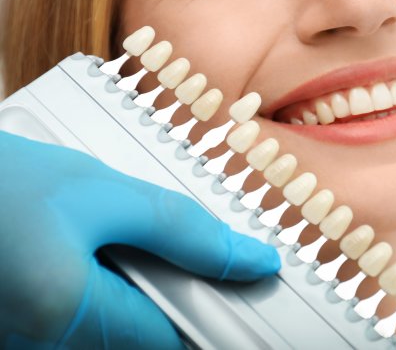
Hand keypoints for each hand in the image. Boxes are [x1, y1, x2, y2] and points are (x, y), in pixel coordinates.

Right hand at [0, 130, 280, 347]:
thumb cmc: (3, 183)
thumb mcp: (104, 193)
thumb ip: (186, 233)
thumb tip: (250, 261)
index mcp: (64, 315)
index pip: (171, 340)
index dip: (210, 310)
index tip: (236, 286)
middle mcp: (38, 345)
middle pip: (140, 339)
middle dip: (164, 295)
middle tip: (150, 244)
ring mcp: (24, 342)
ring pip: (111, 333)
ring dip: (131, 291)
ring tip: (109, 242)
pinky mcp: (20, 331)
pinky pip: (80, 324)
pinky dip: (102, 292)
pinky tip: (88, 254)